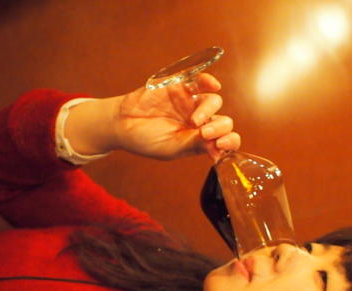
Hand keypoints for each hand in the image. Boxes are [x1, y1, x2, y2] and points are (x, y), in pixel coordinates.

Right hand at [113, 73, 240, 160]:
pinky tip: (213, 85)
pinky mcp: (181, 87)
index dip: (229, 142)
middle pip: (223, 121)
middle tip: (204, 133)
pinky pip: (201, 82)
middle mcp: (199, 122)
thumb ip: (194, 145)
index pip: (224, 140)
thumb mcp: (171, 148)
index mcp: (199, 140)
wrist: (123, 124)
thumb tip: (217, 148)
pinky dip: (209, 81)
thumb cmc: (145, 140)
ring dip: (208, 111)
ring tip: (194, 121)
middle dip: (219, 128)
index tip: (220, 146)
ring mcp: (191, 104)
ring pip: (214, 102)